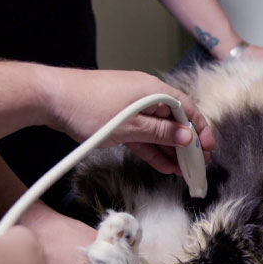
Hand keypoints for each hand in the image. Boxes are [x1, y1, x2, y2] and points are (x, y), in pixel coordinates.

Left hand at [38, 68, 215, 173]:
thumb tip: (188, 138)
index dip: (200, 129)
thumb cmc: (92, 108)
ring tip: (183, 172)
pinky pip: (143, 136)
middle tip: (198, 166)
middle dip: (187, 145)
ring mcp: (134, 109)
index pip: (187, 109)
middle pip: (175, 122)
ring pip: (159, 132)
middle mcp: (148, 98)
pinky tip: (164, 166)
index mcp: (155, 91)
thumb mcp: (131, 125)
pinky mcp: (122, 121)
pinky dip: (152, 150)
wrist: (52, 98)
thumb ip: (161, 132)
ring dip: (171, 151)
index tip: (210, 149)